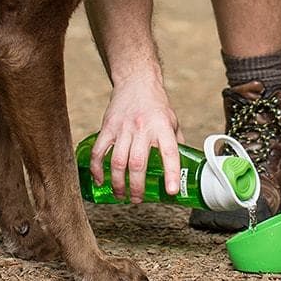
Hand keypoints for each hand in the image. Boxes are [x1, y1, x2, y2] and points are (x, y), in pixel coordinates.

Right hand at [91, 74, 181, 203]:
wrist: (136, 80)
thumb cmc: (156, 103)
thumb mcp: (172, 120)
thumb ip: (175, 142)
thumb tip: (183, 166)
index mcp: (162, 127)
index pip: (169, 151)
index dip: (171, 172)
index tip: (171, 191)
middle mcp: (142, 128)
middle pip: (138, 163)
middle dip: (136, 186)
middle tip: (137, 200)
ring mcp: (123, 128)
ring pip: (117, 161)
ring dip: (118, 182)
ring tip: (121, 195)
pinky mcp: (107, 126)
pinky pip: (99, 151)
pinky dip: (97, 168)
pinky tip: (100, 180)